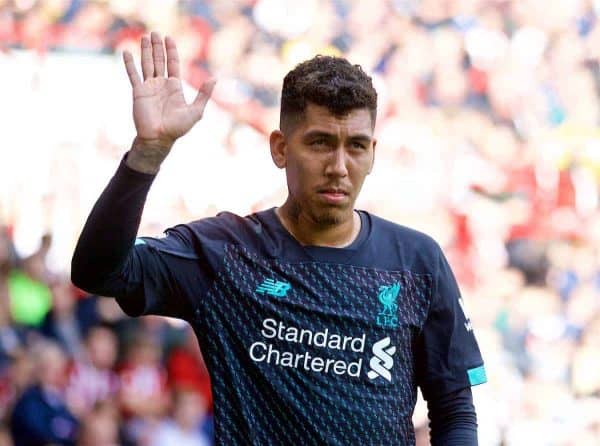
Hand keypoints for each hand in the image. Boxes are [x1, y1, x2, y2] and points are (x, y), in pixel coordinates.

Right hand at [122, 32, 214, 171]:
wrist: (159, 138)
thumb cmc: (178, 128)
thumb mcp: (196, 110)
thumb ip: (204, 94)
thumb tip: (215, 79)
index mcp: (174, 87)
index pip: (173, 64)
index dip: (171, 51)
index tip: (169, 38)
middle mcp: (161, 85)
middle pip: (159, 60)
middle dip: (157, 47)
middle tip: (155, 33)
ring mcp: (149, 87)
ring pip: (146, 64)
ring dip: (145, 50)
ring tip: (145, 36)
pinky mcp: (138, 92)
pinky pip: (133, 74)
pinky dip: (129, 63)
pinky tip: (126, 51)